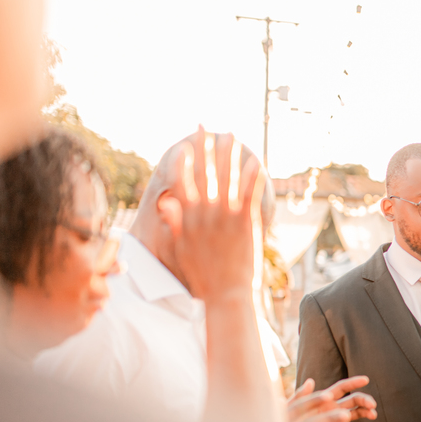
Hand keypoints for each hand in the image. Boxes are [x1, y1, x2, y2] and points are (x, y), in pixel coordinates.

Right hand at [161, 127, 259, 304]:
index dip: (182, 162)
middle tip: (204, 126)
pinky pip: (250, 193)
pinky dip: (251, 176)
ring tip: (231, 134)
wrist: (226, 295)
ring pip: (227, 177)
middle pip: (204, 172)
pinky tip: (255, 160)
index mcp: (187, 218)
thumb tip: (166, 202)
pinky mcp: (247, 222)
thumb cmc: (202, 276)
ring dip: (228, 153)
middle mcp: (205, 213)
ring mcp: (226, 216)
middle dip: (203, 147)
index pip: (181, 182)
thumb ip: (174, 224)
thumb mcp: (180, 250)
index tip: (183, 146)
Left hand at [287, 376, 377, 421]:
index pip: (342, 387)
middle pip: (354, 399)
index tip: (366, 379)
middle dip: (365, 400)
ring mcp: (339, 421)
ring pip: (358, 413)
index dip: (354, 382)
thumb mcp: (292, 410)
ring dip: (367, 412)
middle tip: (372, 405)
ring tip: (373, 415)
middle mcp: (334, 407)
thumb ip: (300, 396)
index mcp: (325, 398)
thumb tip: (310, 381)